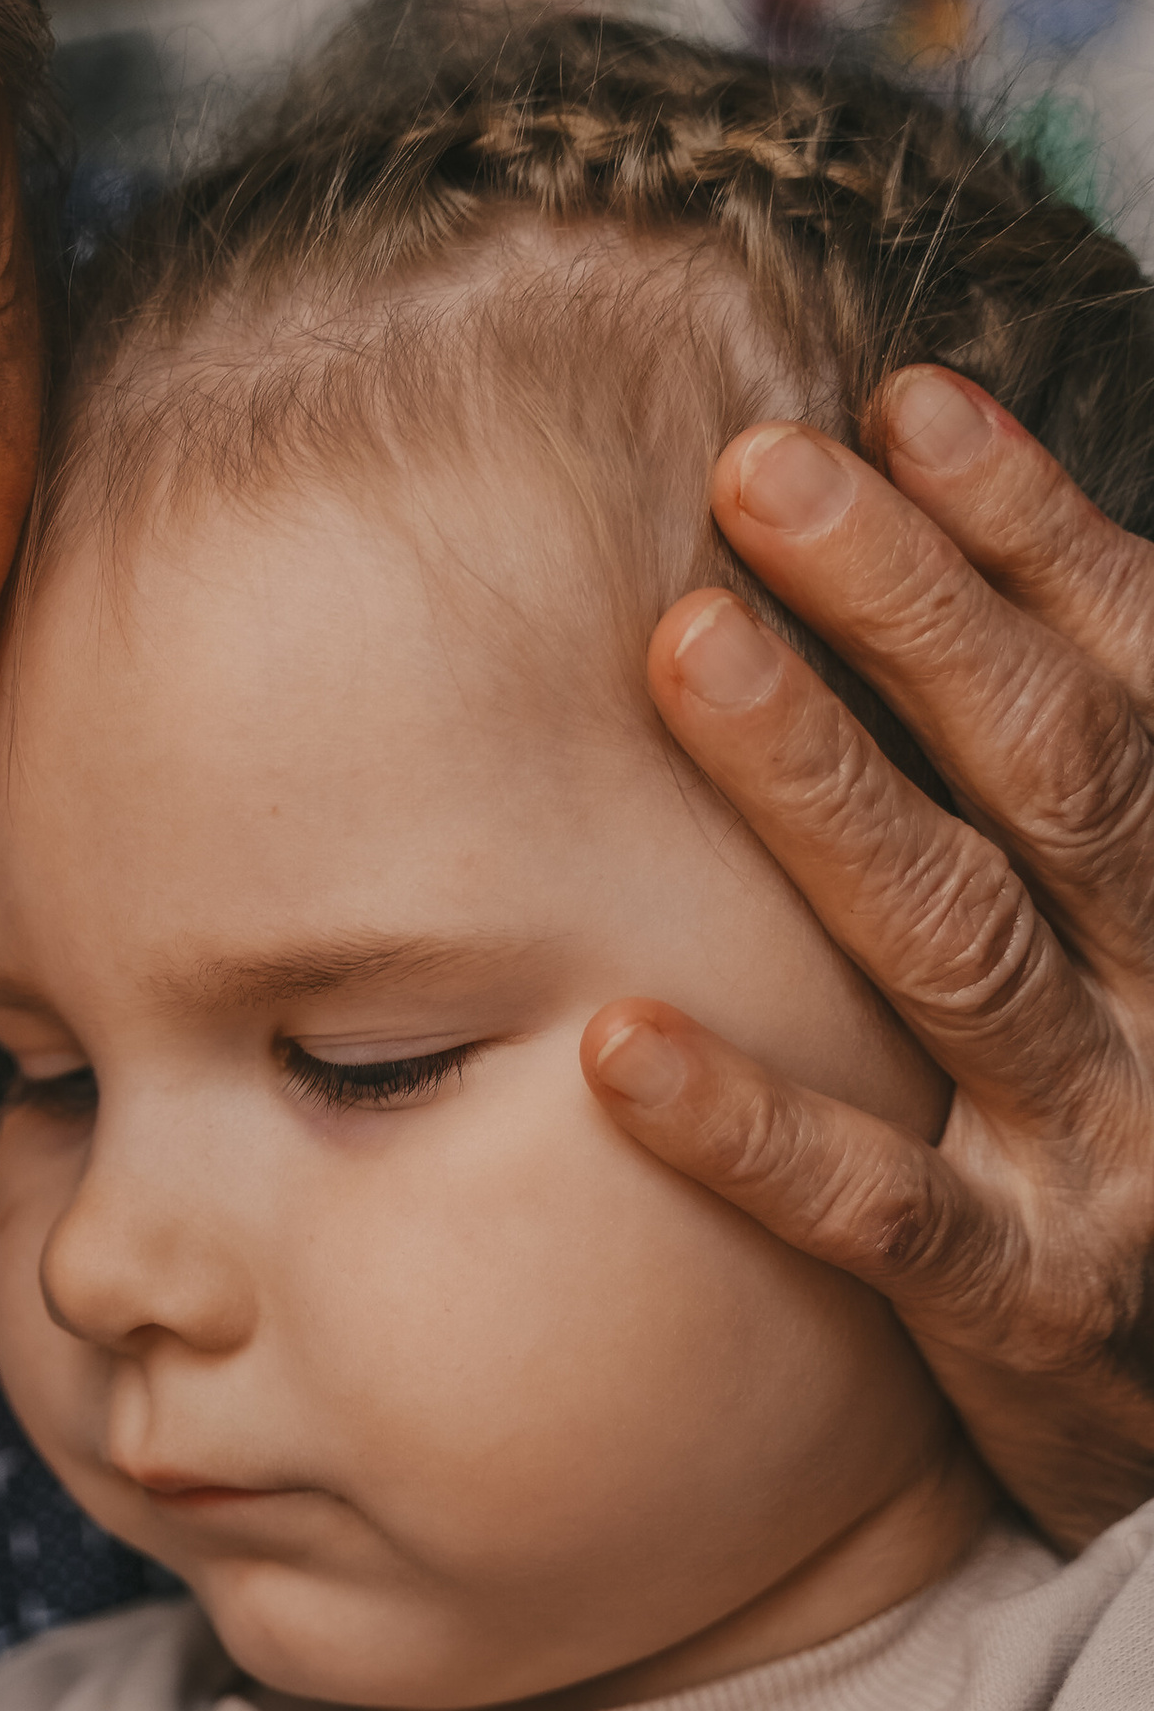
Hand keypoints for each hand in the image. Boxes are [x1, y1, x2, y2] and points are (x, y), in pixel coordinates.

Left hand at [589, 366, 1153, 1547]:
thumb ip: (1109, 812)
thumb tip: (1030, 587)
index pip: (1139, 678)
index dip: (1031, 533)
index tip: (901, 399)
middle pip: (1053, 770)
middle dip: (912, 605)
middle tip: (756, 468)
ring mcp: (1116, 1158)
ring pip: (956, 943)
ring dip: (821, 785)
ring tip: (684, 646)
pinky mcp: (1028, 1311)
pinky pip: (877, 1208)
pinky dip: (747, 1124)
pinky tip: (609, 1040)